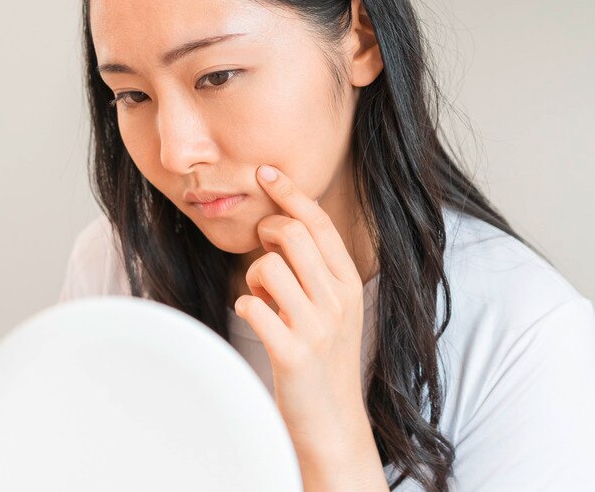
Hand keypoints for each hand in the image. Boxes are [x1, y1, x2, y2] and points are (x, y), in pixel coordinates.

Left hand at [234, 164, 369, 458]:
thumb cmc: (323, 358)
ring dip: (254, 278)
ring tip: (263, 299)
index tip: (266, 172)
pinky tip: (256, 319)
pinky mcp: (293, 353)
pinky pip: (252, 306)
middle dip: (267, 233)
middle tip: (262, 251)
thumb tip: (281, 223)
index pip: (319, 223)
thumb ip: (313, 268)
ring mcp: (317, 327)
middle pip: (293, 234)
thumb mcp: (332, 307)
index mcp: (348, 283)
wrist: (331, 423)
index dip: (291, 193)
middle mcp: (338, 299)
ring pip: (267, 267)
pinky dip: (246, 307)